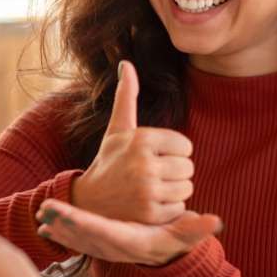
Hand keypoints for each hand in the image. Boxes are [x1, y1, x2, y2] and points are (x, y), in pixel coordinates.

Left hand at [36, 198, 221, 265]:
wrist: (164, 258)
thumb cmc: (174, 242)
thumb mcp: (186, 234)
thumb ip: (198, 227)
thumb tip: (215, 221)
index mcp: (132, 241)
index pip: (106, 232)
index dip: (86, 225)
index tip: (68, 216)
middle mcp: (114, 248)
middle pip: (85, 237)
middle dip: (64, 224)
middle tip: (45, 210)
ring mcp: (104, 249)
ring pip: (76, 240)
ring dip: (58, 228)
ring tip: (40, 213)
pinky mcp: (97, 246)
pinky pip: (75, 241)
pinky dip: (60, 234)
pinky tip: (43, 224)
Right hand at [71, 61, 194, 224]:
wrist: (88, 203)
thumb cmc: (108, 161)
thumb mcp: (117, 130)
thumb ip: (126, 97)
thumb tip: (126, 63)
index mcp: (141, 139)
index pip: (185, 146)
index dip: (173, 153)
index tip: (153, 158)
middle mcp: (144, 163)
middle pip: (188, 168)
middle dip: (174, 173)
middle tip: (151, 176)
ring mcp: (147, 190)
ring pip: (186, 188)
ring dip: (173, 192)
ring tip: (150, 190)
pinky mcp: (150, 213)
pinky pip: (179, 208)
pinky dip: (168, 209)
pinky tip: (149, 205)